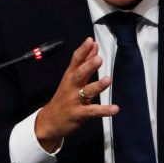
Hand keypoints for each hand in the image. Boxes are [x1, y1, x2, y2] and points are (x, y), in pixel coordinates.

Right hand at [35, 37, 118, 151]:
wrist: (49, 121)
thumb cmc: (63, 96)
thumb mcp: (71, 78)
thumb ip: (84, 61)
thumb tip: (93, 45)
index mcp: (70, 76)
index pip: (76, 61)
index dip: (83, 50)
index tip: (90, 41)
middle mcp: (72, 86)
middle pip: (80, 74)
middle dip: (88, 66)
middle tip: (98, 59)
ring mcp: (75, 100)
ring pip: (87, 92)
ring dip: (97, 86)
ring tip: (107, 80)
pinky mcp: (79, 114)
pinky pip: (93, 112)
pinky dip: (104, 110)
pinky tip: (115, 109)